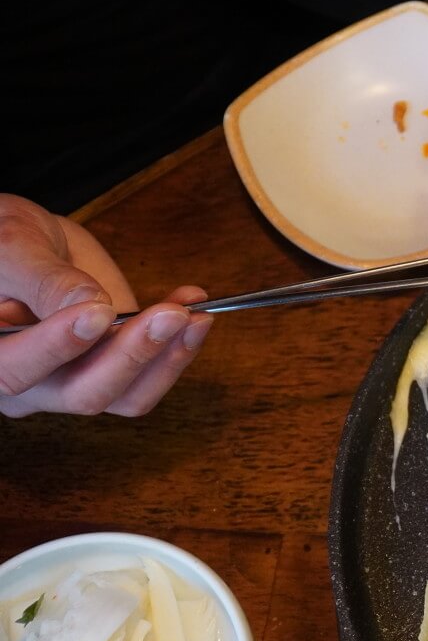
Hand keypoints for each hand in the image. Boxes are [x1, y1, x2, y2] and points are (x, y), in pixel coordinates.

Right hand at [0, 195, 212, 416]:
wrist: (30, 246)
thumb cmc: (4, 245)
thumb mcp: (14, 248)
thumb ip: (43, 280)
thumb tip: (89, 304)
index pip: (15, 371)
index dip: (56, 347)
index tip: (99, 312)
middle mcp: (27, 384)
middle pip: (81, 393)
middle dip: (132, 356)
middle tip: (171, 315)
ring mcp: (72, 382)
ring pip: (124, 395)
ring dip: (167, 357)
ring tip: (195, 315)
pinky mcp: (110, 370)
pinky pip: (148, 378)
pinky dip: (178, 348)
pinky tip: (195, 310)